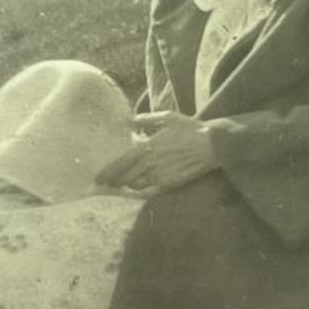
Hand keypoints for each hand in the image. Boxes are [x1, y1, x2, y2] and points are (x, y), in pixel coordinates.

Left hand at [96, 112, 218, 195]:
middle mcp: (149, 165)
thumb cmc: (188, 129)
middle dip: (113, 182)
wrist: (211, 145)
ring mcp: (159, 177)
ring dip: (127, 185)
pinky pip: (149, 190)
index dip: (106, 173)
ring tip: (122, 184)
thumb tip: (128, 120)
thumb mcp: (166, 118)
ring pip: (135, 186)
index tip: (97, 178)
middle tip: (106, 183)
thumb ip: (144, 119)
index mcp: (145, 148)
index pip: (119, 164)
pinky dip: (141, 189)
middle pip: (124, 178)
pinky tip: (139, 186)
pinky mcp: (169, 184)